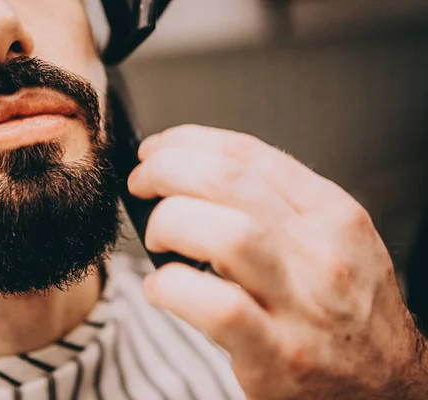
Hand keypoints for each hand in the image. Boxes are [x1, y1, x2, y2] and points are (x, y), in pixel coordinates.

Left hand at [127, 125, 426, 399]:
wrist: (388, 386)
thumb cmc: (348, 311)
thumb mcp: (333, 242)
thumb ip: (276, 208)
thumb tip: (195, 179)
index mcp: (331, 213)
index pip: (248, 154)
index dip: (188, 141)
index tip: (157, 149)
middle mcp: (320, 250)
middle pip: (227, 181)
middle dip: (167, 171)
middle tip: (143, 184)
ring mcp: (301, 303)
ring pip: (224, 234)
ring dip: (170, 224)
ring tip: (159, 238)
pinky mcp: (277, 354)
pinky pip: (215, 307)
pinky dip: (172, 288)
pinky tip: (161, 288)